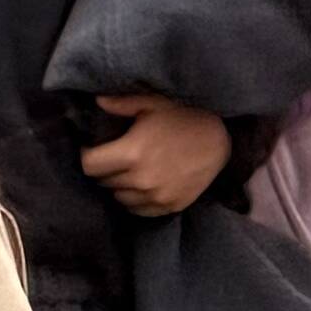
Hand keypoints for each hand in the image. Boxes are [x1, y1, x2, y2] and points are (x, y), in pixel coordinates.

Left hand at [77, 93, 234, 218]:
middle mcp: (140, 180)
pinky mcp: (169, 206)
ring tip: (129, 171)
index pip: (89, 165)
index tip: (92, 148)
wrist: (222, 141)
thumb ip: (122, 102)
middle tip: (115, 156)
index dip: (87, 155)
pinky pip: (138, 209)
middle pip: (103, 182)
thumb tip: (96, 101)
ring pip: (118, 197)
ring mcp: (156, 196)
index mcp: (132, 153)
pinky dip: (135, 199)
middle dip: (105, 169)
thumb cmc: (185, 118)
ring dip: (119, 185)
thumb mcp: (154, 103)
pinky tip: (142, 184)